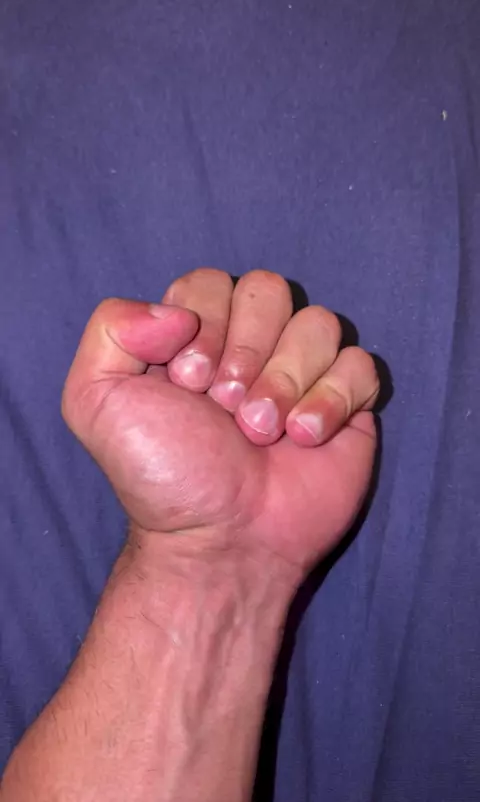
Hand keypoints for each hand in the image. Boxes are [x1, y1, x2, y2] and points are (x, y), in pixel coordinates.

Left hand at [62, 269, 378, 584]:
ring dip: (287, 379)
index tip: (189, 385)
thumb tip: (178, 314)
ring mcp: (302, 373)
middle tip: (227, 409)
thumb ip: (110, 329)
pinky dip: (332, 400)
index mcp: (193, 336)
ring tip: (263, 433)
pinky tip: (304, 440)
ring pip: (319, 322)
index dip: (206, 324)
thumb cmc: (162, 475)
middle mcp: (250, 346)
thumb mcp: (95, 402)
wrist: (219, 541)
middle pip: (269, 290)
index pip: (211, 282)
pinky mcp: (346, 405)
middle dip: (247, 351)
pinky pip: (359, 366)